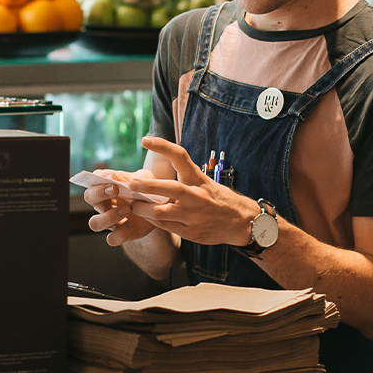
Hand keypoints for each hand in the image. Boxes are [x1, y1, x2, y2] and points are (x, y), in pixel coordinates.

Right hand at [84, 166, 158, 245]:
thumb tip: (115, 178)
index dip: (97, 180)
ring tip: (127, 210)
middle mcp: (103, 203)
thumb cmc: (148, 190)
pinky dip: (120, 233)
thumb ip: (132, 177)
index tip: (112, 179)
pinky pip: (111, 239)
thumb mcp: (145, 179)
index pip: (92, 181)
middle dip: (99, 193)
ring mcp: (109, 220)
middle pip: (89, 197)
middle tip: (116, 190)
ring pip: (95, 223)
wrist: (161, 210)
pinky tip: (132, 225)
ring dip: (108, 216)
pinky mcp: (120, 234)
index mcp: (106, 186)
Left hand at [119, 136, 256, 246]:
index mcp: (198, 179)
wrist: (241, 222)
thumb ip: (181, 178)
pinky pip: (165, 227)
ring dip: (142, 208)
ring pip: (160, 213)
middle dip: (148, 186)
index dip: (162, 146)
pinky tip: (145, 216)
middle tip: (131, 183)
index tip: (145, 140)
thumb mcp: (202, 182)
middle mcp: (197, 196)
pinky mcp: (191, 233)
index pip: (180, 157)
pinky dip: (151, 221)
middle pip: (170, 188)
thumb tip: (147, 175)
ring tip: (132, 205)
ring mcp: (194, 216)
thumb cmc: (215, 198)